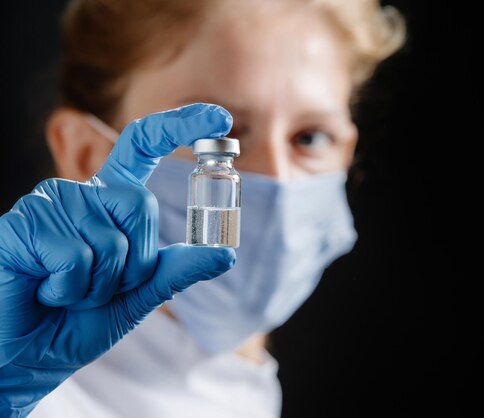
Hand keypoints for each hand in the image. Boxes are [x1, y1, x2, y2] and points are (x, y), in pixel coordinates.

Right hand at [0, 103, 234, 416]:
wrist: (27, 354)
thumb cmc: (77, 320)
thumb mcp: (138, 295)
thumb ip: (177, 269)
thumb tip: (226, 253)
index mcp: (110, 200)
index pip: (144, 144)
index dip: (180, 126)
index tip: (219, 118)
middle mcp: (83, 193)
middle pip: (141, 205)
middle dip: (133, 264)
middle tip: (99, 287)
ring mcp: (51, 204)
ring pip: (111, 241)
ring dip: (98, 285)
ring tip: (66, 292)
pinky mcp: (25, 224)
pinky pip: (76, 258)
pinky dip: (70, 290)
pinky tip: (46, 291)